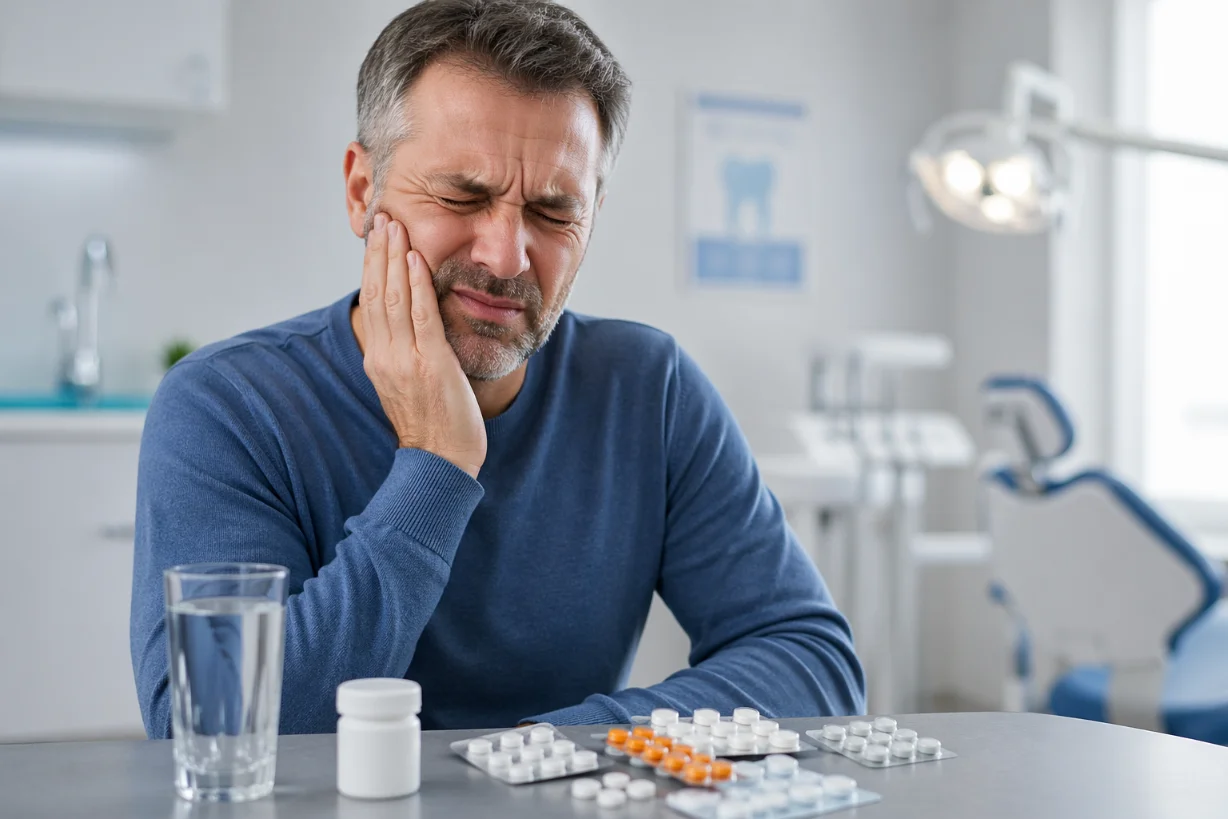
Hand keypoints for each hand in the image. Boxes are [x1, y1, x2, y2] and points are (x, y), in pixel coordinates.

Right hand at [359, 213, 486, 478]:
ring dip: (394, 258)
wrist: (441, 462)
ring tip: (395, 226)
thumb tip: (410, 329)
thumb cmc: (434, 426)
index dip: (372, 268)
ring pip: (394, 298)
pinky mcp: (431, 364)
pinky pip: (421, 315)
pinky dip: (417, 284)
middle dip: (379, 253)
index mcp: (378, 360)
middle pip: (377, 294)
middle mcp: (384, 356)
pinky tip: (417, 259)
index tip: (376, 239)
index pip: (371, 303)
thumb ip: (406, 354)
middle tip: (382, 218)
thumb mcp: (409, 385)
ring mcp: (405, 360)